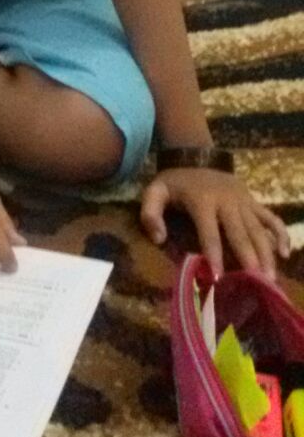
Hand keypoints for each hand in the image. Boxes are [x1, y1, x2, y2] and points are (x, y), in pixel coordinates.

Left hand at [140, 167, 289, 279]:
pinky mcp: (253, 201)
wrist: (196, 155)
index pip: (209, 231)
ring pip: (258, 228)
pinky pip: (270, 218)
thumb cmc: (175, 181)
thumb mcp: (155, 191)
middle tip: (257, 281)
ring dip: (266, 252)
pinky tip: (286, 253)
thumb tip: (159, 239)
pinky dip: (281, 233)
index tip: (220, 277)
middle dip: (249, 257)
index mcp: (203, 201)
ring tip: (271, 277)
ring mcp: (243, 201)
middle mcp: (227, 201)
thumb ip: (150, 213)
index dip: (214, 253)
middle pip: (240, 232)